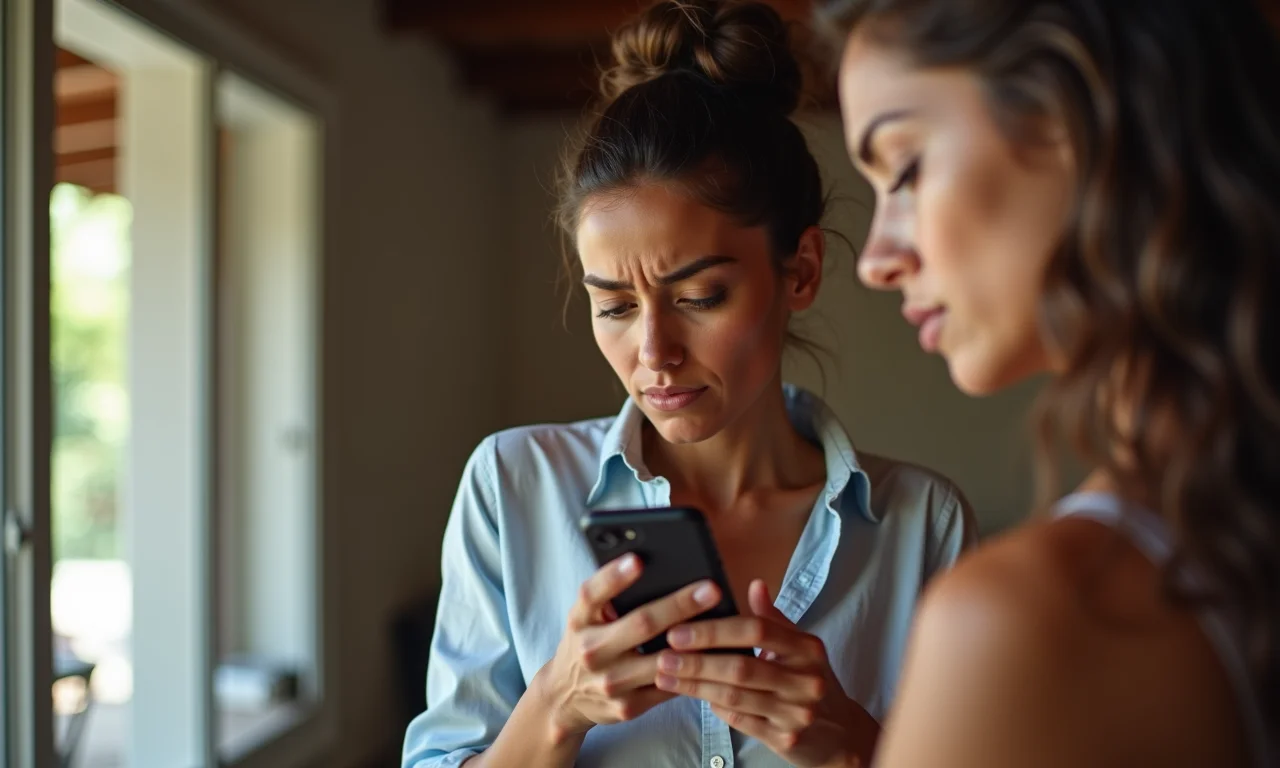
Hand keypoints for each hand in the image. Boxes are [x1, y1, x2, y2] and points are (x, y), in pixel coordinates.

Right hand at [534, 553, 725, 739]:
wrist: (564, 697)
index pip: (593, 593)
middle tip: (711, 588)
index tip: (638, 559)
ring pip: (663, 660)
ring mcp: (610, 683)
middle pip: (640, 624)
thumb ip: (609, 595)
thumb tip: (651, 564)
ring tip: (727, 624)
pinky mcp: (628, 707)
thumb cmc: (587, 641)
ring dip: (697, 643)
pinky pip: (670, 686)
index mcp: (579, 620)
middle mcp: (591, 650)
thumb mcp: (585, 615)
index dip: (614, 576)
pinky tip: (719, 656)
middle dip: (679, 605)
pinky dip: (695, 671)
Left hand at [654, 580, 879, 767]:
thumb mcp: (800, 648)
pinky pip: (741, 720)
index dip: (715, 629)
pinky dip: (715, 707)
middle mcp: (806, 679)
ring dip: (695, 685)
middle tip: (663, 655)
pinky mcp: (786, 739)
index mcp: (807, 648)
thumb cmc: (810, 682)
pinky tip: (696, 696)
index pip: (756, 630)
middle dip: (697, 660)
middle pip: (741, 666)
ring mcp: (797, 712)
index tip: (680, 629)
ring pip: (735, 696)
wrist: (840, 735)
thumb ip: (773, 619)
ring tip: (666, 675)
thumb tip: (755, 585)